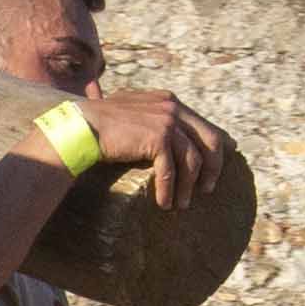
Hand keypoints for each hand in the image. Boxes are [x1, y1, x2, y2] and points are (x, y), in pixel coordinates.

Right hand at [72, 85, 222, 210]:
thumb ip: (150, 121)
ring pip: (193, 160)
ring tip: (182, 204)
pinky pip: (171, 171)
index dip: (219, 144)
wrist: (80, 127)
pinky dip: (169, 190)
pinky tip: (164, 204)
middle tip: (208, 190)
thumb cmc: (100, 126)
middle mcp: (172, 107)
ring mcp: (166, 121)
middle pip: (211, 141)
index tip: (223, 163)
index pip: (205, 124)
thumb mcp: (131, 116)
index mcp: (169, 101)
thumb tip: (163, 142)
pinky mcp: (157, 138)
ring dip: (189, 186)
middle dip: (213, 168)